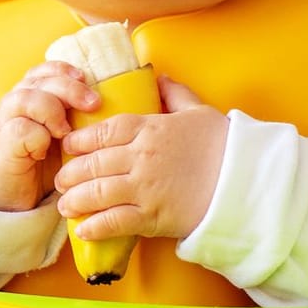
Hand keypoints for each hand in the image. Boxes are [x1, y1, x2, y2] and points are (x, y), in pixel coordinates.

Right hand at [0, 61, 100, 211]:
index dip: (66, 70)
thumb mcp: (59, 137)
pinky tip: (44, 150)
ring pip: (26, 99)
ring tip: (66, 132)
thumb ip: (75, 121)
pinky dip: (38, 136)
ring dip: (51, 110)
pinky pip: (20, 130)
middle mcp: (17, 103)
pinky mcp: (2, 145)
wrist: (0, 190)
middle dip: (70, 88)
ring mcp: (7, 122)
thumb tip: (115, 112)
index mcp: (32, 96)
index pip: (47, 70)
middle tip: (93, 104)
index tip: (87, 79)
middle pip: (41, 80)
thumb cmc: (36, 163)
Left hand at [52, 77, 226, 242]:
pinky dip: (95, 226)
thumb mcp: (198, 111)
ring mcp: (145, 188)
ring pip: (97, 192)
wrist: (247, 182)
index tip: (69, 146)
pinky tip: (83, 230)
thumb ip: (175, 94)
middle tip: (60, 180)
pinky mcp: (153, 216)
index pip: (104, 130)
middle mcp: (141, 157)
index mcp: (150, 129)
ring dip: (76, 200)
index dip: (81, 139)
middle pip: (94, 163)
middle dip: (72, 173)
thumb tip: (160, 77)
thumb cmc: (224, 145)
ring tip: (65, 206)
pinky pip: (115, 221)